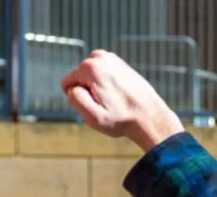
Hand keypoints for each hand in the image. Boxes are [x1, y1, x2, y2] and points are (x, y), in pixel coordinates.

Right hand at [61, 50, 184, 151]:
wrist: (149, 115)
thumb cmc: (122, 119)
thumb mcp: (93, 117)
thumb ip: (76, 100)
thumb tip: (71, 88)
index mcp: (90, 67)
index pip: (67, 83)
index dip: (78, 99)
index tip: (96, 105)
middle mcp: (100, 57)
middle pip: (78, 78)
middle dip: (87, 92)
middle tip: (105, 104)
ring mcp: (111, 58)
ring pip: (89, 77)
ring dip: (96, 89)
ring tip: (113, 100)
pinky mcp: (119, 62)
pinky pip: (101, 76)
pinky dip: (106, 85)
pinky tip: (119, 95)